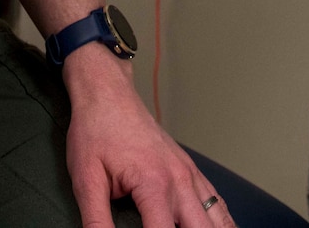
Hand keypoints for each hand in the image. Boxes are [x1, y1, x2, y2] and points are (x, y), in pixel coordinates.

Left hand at [64, 44, 235, 227]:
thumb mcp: (86, 178)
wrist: (108, 93)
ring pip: (218, 220)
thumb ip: (96, 220)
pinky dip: (222, 224)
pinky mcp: (190, 170)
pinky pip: (217, 202)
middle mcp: (179, 181)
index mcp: (154, 185)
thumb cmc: (96, 131)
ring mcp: (189, 174)